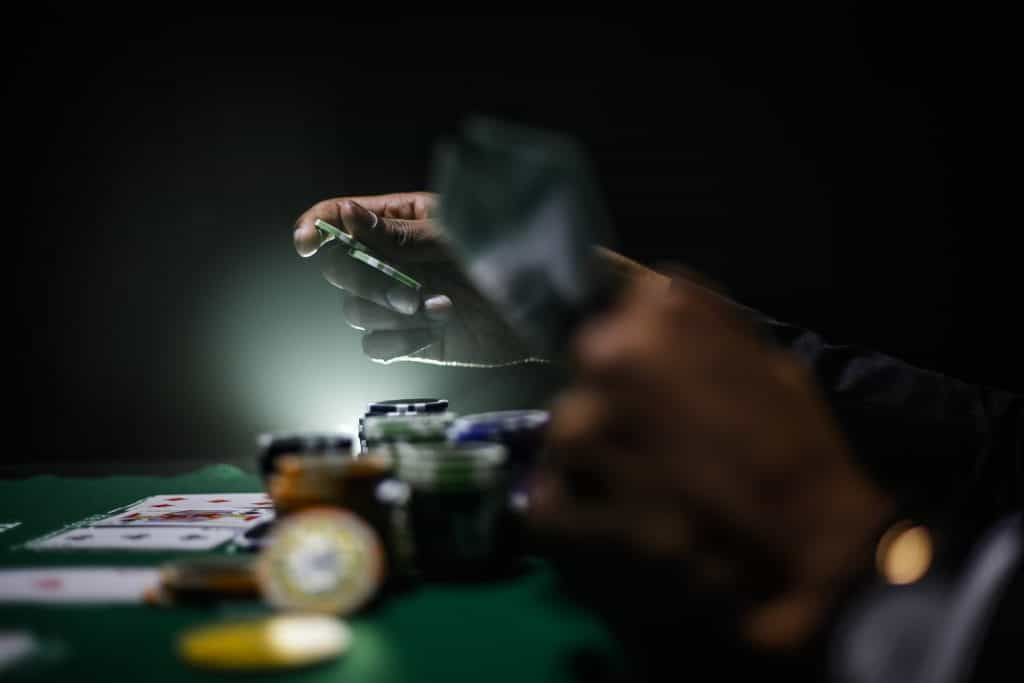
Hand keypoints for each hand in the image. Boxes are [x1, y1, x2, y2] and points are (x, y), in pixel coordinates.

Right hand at [293, 192, 533, 365]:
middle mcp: (392, 260)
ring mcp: (398, 300)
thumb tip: (345, 215)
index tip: (307, 243)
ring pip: (352, 311)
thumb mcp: (456, 239)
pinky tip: (432, 332)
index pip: (338, 217)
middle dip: (365, 283)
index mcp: (400, 220)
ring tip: (439, 309)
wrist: (546, 311)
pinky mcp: (409, 339)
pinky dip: (397, 342)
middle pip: (337, 269)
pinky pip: (373, 346)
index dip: (316, 226)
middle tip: (408, 293)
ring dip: (388, 314)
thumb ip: (400, 234)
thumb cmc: (510, 258)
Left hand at [529, 275, 892, 649]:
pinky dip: (565, 511)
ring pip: (565, 429)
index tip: (660, 374)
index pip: (624, 307)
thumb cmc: (799, 442)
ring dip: (590, 452)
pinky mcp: (578, 495)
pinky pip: (548, 498)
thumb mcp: (765, 358)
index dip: (641, 344)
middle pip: (588, 364)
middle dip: (612, 393)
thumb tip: (661, 317)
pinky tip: (602, 517)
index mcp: (662, 312)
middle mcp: (612, 356)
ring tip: (633, 479)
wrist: (810, 533)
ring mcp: (589, 427)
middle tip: (650, 432)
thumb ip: (703, 330)